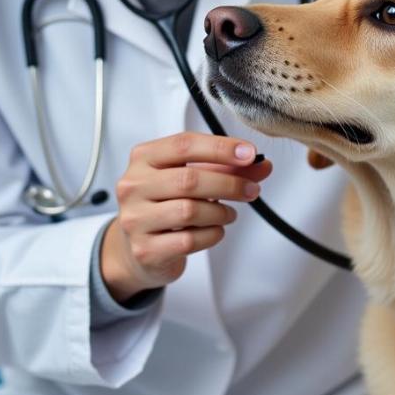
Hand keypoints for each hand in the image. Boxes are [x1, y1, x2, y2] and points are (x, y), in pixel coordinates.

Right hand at [100, 132, 271, 302]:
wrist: (136, 247)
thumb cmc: (166, 203)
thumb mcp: (190, 178)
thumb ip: (225, 168)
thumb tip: (261, 165)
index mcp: (144, 158)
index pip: (184, 145)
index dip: (220, 148)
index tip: (249, 154)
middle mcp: (133, 185)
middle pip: (189, 180)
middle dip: (229, 184)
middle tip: (252, 190)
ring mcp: (135, 219)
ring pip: (189, 211)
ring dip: (220, 212)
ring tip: (229, 214)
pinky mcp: (145, 250)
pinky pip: (189, 240)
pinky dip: (212, 234)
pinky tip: (215, 230)